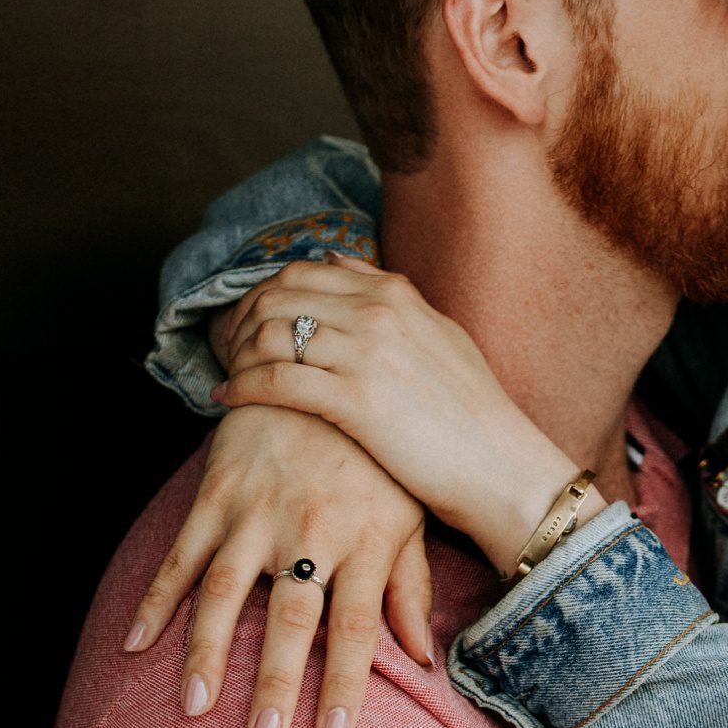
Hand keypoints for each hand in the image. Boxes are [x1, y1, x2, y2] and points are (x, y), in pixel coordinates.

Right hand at [125, 404, 431, 727]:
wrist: (322, 364)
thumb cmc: (375, 456)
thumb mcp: (408, 513)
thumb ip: (410, 588)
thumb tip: (425, 660)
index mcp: (366, 539)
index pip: (357, 627)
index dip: (344, 685)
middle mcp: (312, 529)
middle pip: (291, 617)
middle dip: (274, 680)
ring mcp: (259, 510)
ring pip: (227, 591)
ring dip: (206, 651)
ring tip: (193, 706)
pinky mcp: (217, 493)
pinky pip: (181, 555)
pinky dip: (157, 600)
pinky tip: (137, 645)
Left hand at [212, 259, 580, 574]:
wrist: (501, 468)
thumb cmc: (472, 413)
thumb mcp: (438, 335)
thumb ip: (387, 294)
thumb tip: (334, 259)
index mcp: (396, 294)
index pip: (304, 271)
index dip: (262, 294)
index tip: (247, 322)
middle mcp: (379, 313)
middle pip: (278, 296)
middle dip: (240, 321)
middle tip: (225, 350)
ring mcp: (367, 354)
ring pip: (271, 333)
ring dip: (236, 353)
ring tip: (228, 375)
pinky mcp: (356, 400)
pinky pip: (275, 380)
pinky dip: (240, 386)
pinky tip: (227, 399)